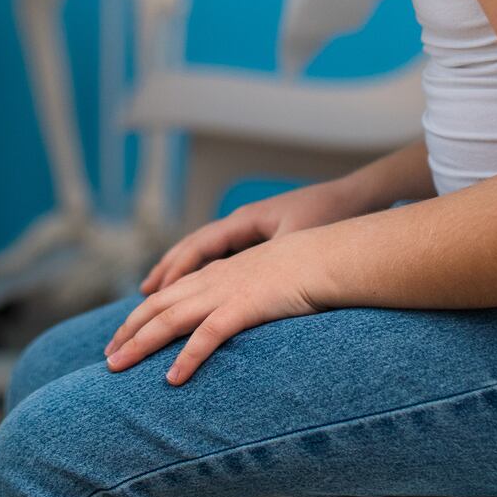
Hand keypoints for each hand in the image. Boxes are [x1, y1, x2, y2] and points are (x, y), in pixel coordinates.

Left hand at [105, 226, 336, 384]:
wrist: (329, 256)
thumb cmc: (305, 271)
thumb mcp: (264, 283)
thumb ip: (243, 300)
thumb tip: (232, 320)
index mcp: (216, 275)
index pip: (166, 297)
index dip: (139, 317)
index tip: (121, 338)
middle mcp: (212, 282)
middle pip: (157, 308)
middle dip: (128, 332)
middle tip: (107, 359)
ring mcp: (225, 293)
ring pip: (170, 320)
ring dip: (140, 344)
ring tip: (117, 368)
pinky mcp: (244, 307)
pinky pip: (208, 336)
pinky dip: (187, 358)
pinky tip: (172, 379)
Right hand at [139, 178, 371, 295]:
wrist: (354, 199)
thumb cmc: (328, 217)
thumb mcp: (296, 240)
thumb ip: (268, 259)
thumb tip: (244, 285)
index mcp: (243, 222)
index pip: (198, 247)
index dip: (175, 271)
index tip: (154, 294)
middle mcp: (240, 224)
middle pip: (192, 250)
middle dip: (166, 273)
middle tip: (142, 297)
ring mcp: (249, 232)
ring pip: (203, 254)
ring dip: (178, 274)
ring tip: (154, 295)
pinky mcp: (261, 241)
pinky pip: (222, 259)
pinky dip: (202, 274)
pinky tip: (195, 291)